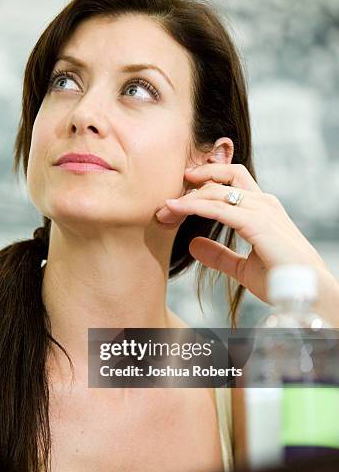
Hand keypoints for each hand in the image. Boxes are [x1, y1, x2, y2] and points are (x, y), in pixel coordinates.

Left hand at [155, 163, 328, 304]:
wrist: (306, 292)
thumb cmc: (280, 279)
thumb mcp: (242, 267)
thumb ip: (219, 255)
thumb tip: (193, 244)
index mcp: (262, 208)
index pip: (231, 181)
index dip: (205, 181)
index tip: (180, 191)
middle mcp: (263, 203)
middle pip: (222, 179)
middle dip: (192, 186)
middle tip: (165, 203)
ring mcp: (262, 210)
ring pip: (217, 191)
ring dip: (188, 198)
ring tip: (165, 210)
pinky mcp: (257, 223)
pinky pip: (219, 208)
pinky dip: (195, 206)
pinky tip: (176, 210)